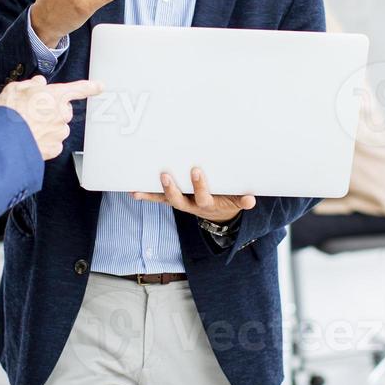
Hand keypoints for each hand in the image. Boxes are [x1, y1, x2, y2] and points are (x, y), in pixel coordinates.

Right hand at [0, 76, 100, 160]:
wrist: (5, 139)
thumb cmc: (9, 112)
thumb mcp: (16, 88)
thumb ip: (32, 84)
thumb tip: (39, 83)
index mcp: (55, 95)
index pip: (78, 89)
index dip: (90, 87)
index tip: (100, 86)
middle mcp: (61, 114)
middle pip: (63, 111)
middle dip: (51, 111)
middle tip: (32, 113)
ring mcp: (59, 132)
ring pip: (58, 128)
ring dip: (47, 127)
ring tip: (27, 127)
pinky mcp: (54, 148)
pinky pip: (53, 143)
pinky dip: (44, 141)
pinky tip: (30, 138)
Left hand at [133, 168, 255, 223]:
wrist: (219, 213)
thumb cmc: (227, 199)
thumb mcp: (235, 201)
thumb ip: (242, 200)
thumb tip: (251, 200)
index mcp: (207, 204)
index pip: (203, 197)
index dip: (199, 186)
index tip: (197, 171)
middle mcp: (190, 204)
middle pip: (178, 200)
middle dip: (172, 188)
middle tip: (164, 174)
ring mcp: (181, 202)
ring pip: (165, 200)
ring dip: (152, 194)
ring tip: (137, 190)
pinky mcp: (173, 199)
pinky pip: (158, 199)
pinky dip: (146, 196)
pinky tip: (133, 192)